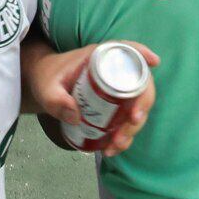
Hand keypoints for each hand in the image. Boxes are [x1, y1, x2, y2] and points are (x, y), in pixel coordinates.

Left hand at [26, 42, 158, 154]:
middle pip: (138, 84)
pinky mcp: (113, 105)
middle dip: (141, 104)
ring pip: (135, 105)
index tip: (154, 61)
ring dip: (133, 126)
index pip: (125, 49)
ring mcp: (114, 89)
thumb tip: (77, 116)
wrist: (43, 84)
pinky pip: (126, 118)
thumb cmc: (47, 78)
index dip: (142, 54)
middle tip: (132, 122)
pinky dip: (124, 135)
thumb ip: (56, 100)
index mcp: (98, 57)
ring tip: (117, 144)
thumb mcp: (47, 88)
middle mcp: (111, 71)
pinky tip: (112, 148)